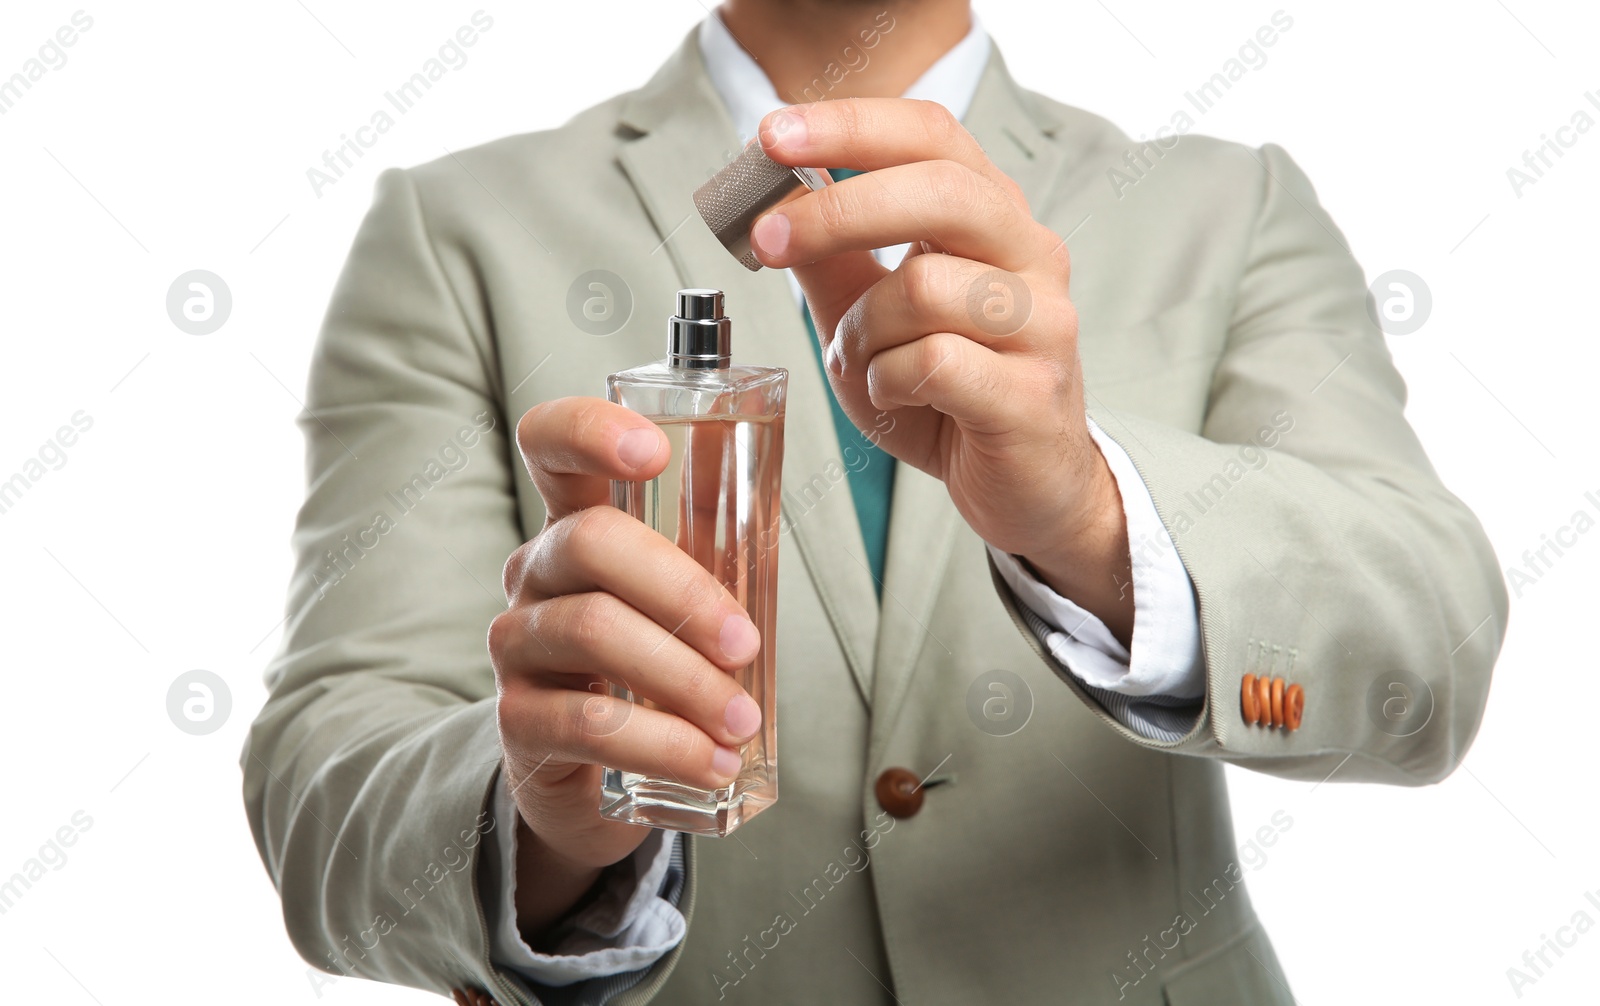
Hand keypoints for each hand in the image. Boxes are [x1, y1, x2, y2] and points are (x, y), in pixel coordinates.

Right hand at [490, 396, 763, 937]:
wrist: (592, 777)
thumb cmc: (647, 665)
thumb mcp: (678, 597)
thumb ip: (710, 542)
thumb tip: (765, 480)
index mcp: (576, 523)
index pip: (548, 444)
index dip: (588, 431)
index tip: (652, 450)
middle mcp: (535, 571)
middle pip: (589, 541)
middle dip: (682, 591)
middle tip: (746, 645)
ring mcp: (518, 644)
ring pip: (591, 632)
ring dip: (684, 679)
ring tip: (741, 722)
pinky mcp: (519, 720)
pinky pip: (587, 724)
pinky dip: (664, 744)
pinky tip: (711, 764)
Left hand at [750, 98, 1132, 642]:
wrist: (1026, 486)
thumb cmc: (950, 394)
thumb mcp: (871, 319)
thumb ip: (831, 261)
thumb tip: (770, 203)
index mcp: (992, 217)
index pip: (931, 136)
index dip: (851, 125)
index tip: (773, 134)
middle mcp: (1030, 255)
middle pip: (940, 190)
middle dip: (838, 210)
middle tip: (767, 239)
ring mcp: (1042, 324)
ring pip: (925, 286)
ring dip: (862, 330)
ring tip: (860, 363)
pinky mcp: (1031, 393)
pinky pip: (935, 362)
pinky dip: (888, 380)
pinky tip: (893, 395)